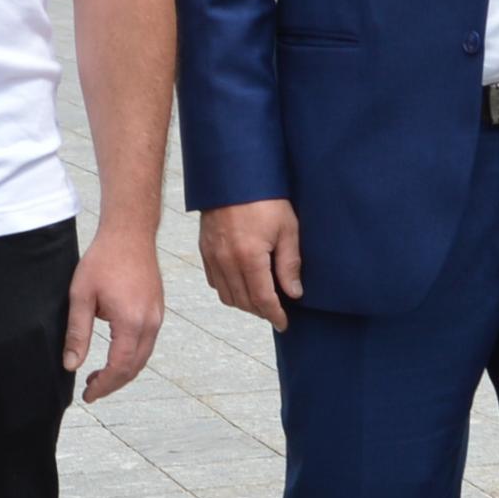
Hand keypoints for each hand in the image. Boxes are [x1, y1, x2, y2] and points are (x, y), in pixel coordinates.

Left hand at [66, 221, 166, 403]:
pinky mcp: (157, 310)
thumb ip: (78, 333)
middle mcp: (150, 323)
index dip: (103, 386)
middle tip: (91, 390)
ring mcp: (157, 317)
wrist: (130, 233)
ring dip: (122, 371)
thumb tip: (72, 364)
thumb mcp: (81, 296)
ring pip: (143, 357)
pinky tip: (114, 353)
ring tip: (99, 375)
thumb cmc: (104, 259)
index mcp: (131, 322)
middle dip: (113, 383)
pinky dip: (131, 356)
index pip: (119, 367)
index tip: (88, 395)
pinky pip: (147, 343)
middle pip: (134, 367)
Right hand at [199, 200, 304, 331]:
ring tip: (261, 299)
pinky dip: (228, 290)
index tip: (283, 324)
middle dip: (261, 311)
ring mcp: (212, 256)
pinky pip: (214, 281)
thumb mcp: (287, 228)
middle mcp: (227, 261)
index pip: (262, 300)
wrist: (232, 173)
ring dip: (244, 303)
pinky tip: (242, 284)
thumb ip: (289, 264)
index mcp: (249, 257)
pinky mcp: (204, 249)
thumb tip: (294, 293)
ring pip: (227, 296)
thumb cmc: (264, 196)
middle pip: (243, 302)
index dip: (274, 315)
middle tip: (276, 312)